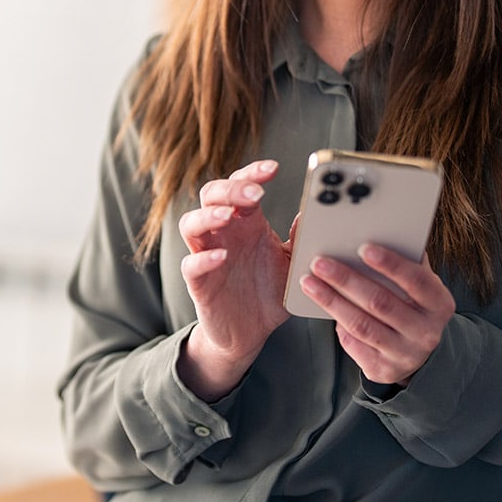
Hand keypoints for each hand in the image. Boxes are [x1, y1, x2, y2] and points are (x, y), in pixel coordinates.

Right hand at [176, 160, 290, 399]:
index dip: (253, 173)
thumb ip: (300, 239)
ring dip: (207, 215)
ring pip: (191, 223)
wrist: (251, 332)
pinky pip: (190, 265)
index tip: (273, 169)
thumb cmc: (270, 292)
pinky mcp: (199, 283)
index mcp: (247, 223)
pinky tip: (221, 257)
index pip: (242, 186)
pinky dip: (203, 258)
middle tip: (256, 194)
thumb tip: (311, 215)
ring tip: (228, 216)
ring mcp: (207, 255)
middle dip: (231, 189)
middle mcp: (224, 234)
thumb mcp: (293, 263)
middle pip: (212, 195)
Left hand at [299, 243, 455, 386]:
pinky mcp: (384, 370)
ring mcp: (406, 354)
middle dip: (346, 280)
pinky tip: (322, 309)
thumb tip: (373, 228)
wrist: (418, 352)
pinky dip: (337, 326)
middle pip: (380, 303)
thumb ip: (404, 262)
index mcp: (439, 303)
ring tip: (309, 282)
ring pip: (362, 325)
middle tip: (320, 263)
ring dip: (332, 301)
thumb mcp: (419, 286)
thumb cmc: (412, 305)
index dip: (391, 264)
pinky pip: (355, 345)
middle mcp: (426, 332)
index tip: (363, 247)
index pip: (416, 280)